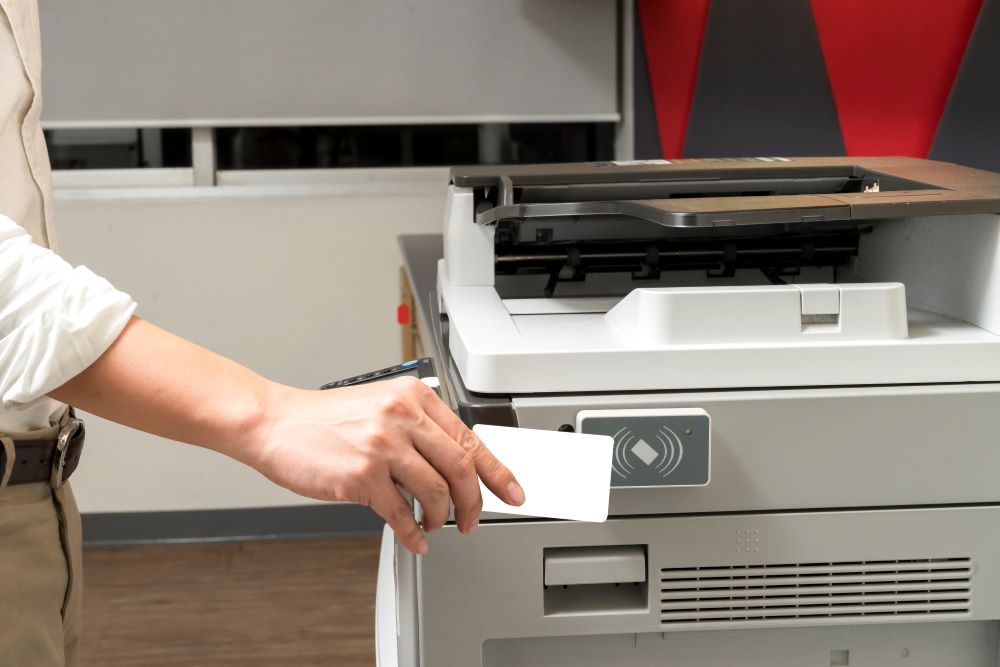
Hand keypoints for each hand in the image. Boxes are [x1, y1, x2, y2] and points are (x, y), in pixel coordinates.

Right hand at [247, 376, 524, 554]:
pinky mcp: (361, 476)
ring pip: (436, 492)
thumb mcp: (380, 408)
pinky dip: (413, 533)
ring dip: (441, 517)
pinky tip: (414, 538)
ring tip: (434, 525)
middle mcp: (401, 417)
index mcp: (412, 398)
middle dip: (473, 502)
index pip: (469, 438)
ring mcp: (382, 446)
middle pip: (460, 467)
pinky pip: (401, 513)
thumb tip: (453, 467)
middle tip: (472, 520)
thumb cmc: (323, 418)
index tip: (513, 492)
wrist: (275, 423)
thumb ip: (417, 430)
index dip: (497, 471)